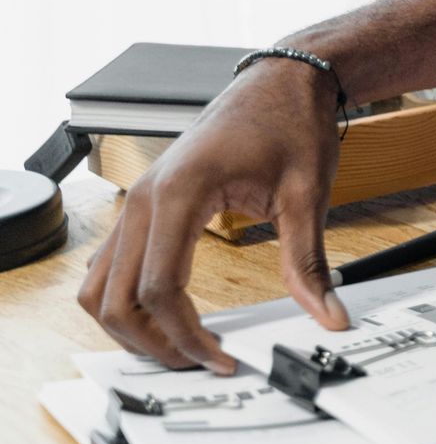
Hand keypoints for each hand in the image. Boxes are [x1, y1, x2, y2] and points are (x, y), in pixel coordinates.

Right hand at [76, 59, 350, 373]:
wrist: (281, 80)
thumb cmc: (290, 122)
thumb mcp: (307, 192)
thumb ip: (308, 261)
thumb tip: (327, 312)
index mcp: (180, 192)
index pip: (159, 288)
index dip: (186, 336)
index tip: (222, 358)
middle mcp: (144, 197)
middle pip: (116, 298)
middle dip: (152, 342)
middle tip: (200, 363)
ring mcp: (136, 199)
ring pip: (100, 286)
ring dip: (129, 326)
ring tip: (180, 346)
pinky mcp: (142, 203)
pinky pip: (110, 264)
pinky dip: (124, 298)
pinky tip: (164, 315)